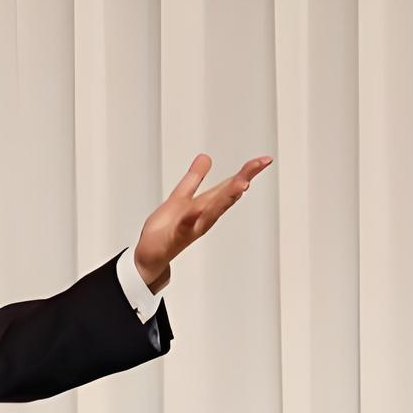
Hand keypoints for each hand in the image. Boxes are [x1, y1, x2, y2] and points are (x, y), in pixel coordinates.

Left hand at [133, 154, 272, 291]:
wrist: (149, 256)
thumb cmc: (166, 230)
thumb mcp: (180, 197)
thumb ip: (193, 179)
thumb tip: (206, 157)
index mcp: (205, 206)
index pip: (228, 186)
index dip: (246, 172)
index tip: (264, 160)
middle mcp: (203, 218)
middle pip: (225, 197)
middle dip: (241, 181)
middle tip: (258, 166)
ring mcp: (191, 228)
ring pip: (211, 212)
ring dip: (225, 198)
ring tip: (241, 183)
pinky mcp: (174, 238)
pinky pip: (183, 228)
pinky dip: (189, 219)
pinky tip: (195, 209)